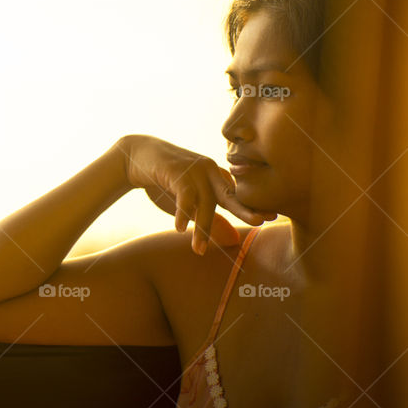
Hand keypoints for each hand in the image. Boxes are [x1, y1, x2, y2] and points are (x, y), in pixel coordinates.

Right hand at [120, 135, 275, 254]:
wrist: (137, 157)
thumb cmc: (166, 182)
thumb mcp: (191, 203)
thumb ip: (211, 218)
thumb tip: (235, 240)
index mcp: (216, 177)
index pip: (237, 196)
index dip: (251, 207)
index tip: (271, 218)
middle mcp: (210, 170)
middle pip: (229, 195)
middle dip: (244, 208)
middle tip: (259, 221)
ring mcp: (194, 168)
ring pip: (205, 201)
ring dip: (201, 227)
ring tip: (198, 250)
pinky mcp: (177, 170)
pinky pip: (184, 195)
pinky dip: (182, 212)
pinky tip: (179, 228)